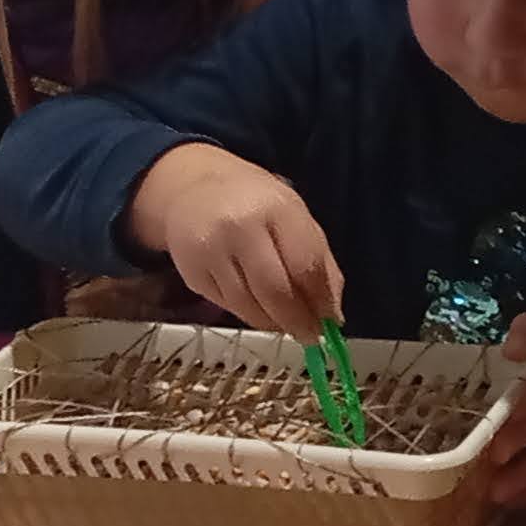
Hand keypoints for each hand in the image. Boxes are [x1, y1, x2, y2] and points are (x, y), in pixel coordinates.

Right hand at [131, 144, 342, 342]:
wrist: (195, 189)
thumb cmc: (257, 204)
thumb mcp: (296, 218)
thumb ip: (321, 263)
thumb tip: (334, 316)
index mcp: (277, 209)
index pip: (305, 264)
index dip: (320, 300)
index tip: (331, 323)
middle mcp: (240, 228)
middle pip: (275, 291)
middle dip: (297, 321)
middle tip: (310, 336)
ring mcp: (211, 252)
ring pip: (249, 306)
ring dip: (274, 323)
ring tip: (286, 324)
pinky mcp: (191, 274)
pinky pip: (228, 306)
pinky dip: (249, 314)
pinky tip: (258, 308)